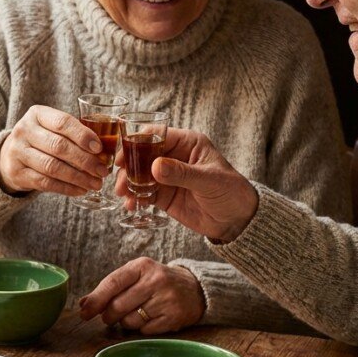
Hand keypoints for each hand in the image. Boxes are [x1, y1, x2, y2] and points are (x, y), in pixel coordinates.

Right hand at [0, 105, 107, 195]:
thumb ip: (74, 133)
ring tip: (95, 184)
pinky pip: (45, 183)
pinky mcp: (16, 173)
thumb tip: (105, 151)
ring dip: (78, 177)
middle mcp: (24, 131)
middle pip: (58, 146)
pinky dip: (66, 188)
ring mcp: (17, 152)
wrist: (9, 156)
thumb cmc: (41, 140)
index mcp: (37, 114)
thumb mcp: (52, 128)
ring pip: (52, 167)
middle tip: (102, 171)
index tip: (99, 148)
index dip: (83, 136)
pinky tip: (80, 190)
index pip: (62, 123)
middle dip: (85, 160)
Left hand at [78, 258, 204, 333]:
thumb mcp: (135, 275)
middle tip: (109, 317)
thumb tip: (82, 304)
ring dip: (126, 322)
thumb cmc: (156, 282)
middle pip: (118, 306)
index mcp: (142, 266)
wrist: (195, 289)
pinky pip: (145, 331)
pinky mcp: (174, 317)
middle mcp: (156, 280)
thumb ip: (110, 287)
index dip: (95, 300)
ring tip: (135, 314)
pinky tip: (150, 319)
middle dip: (108, 315)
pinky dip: (142, 328)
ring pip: (130, 321)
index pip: (112, 283)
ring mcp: (166, 299)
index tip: (84, 312)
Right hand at [114, 129, 257, 241]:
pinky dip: (134, 197)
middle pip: (142, 155)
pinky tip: (131, 205)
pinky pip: (143, 192)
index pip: (156, 135)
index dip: (136, 144)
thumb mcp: (209, 181)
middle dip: (128, 167)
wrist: (237, 220)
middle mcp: (174, 156)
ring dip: (128, 183)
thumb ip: (182, 173)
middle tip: (120, 180)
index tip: (124, 158)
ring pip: (139, 174)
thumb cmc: (231, 192)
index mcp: (187, 143)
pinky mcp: (163, 194)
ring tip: (123, 195)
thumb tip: (155, 166)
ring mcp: (167, 176)